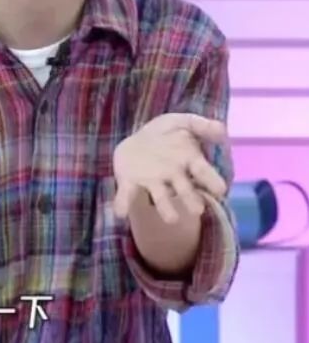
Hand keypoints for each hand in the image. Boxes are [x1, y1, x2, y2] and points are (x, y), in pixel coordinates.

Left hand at [112, 113, 227, 223]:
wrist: (136, 139)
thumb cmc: (166, 134)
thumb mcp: (182, 122)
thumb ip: (201, 125)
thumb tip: (222, 130)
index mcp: (187, 160)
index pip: (203, 171)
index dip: (212, 180)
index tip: (221, 190)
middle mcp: (172, 175)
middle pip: (184, 189)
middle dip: (190, 199)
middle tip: (198, 211)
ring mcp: (151, 180)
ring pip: (160, 196)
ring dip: (165, 207)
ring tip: (171, 220)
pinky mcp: (130, 181)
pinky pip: (127, 193)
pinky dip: (123, 203)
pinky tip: (121, 213)